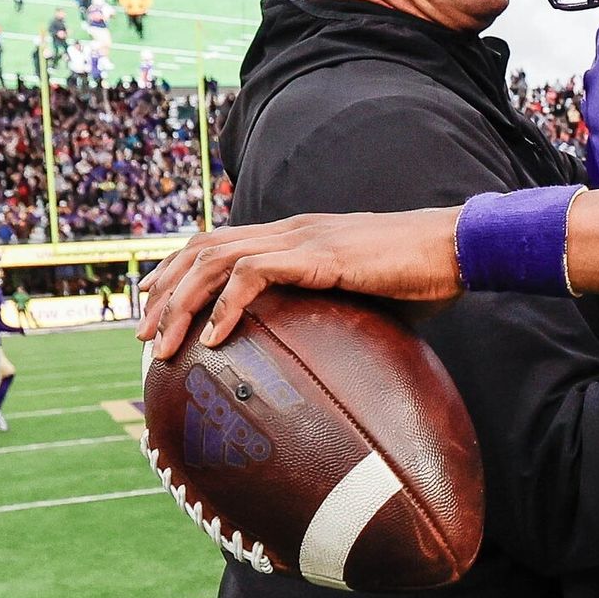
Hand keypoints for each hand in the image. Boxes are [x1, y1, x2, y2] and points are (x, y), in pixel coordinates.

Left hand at [137, 209, 462, 359]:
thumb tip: (334, 367)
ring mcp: (302, 239)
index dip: (180, 270)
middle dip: (163, 290)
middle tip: (141, 333)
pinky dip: (225, 306)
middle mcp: (291, 230)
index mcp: (298, 236)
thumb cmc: (425, 276)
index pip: (220, 241)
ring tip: (160, 344)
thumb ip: (340, 319)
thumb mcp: (370, 300)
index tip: (156, 305)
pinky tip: (215, 339)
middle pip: (202, 247)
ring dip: (180, 303)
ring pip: (215, 260)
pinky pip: (252, 275)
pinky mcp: (317, 254)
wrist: (458, 247)